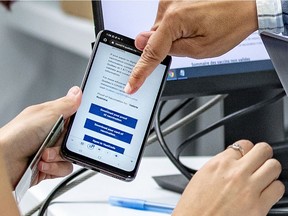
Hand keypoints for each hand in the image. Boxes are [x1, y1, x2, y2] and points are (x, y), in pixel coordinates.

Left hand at [0, 86, 81, 187]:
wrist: (3, 161)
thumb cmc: (17, 135)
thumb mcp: (46, 115)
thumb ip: (65, 105)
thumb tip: (77, 92)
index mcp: (52, 118)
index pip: (74, 118)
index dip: (78, 123)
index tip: (77, 127)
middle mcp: (52, 134)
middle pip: (74, 139)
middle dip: (66, 143)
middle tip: (56, 141)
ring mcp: (51, 151)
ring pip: (71, 154)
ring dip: (58, 156)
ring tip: (44, 155)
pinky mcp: (50, 166)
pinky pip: (65, 167)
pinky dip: (55, 167)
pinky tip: (43, 163)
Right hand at [124, 0, 257, 93]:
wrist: (246, 3)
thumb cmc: (230, 23)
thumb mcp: (200, 49)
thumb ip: (170, 50)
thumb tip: (143, 45)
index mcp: (174, 19)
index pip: (150, 52)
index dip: (139, 72)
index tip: (130, 85)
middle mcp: (168, 5)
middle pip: (154, 39)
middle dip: (165, 48)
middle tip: (187, 45)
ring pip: (161, 30)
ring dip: (172, 36)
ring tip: (196, 31)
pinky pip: (167, 19)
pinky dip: (175, 26)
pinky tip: (192, 24)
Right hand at [173, 140, 284, 215]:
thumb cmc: (194, 205)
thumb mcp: (202, 175)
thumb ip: (221, 165)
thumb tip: (233, 160)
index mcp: (220, 164)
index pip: (244, 144)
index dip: (247, 150)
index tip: (246, 156)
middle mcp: (236, 173)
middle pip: (263, 150)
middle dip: (263, 155)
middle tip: (259, 162)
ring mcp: (249, 189)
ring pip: (274, 166)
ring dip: (269, 171)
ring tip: (263, 178)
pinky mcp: (258, 207)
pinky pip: (278, 188)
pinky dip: (274, 189)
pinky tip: (264, 193)